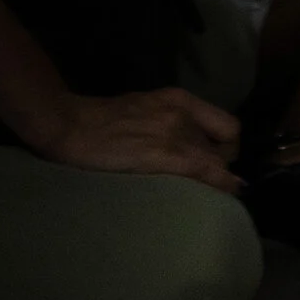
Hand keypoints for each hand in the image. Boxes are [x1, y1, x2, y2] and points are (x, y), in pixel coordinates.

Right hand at [38, 84, 240, 192]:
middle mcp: (184, 114)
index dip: (227, 148)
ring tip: (206, 198)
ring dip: (216, 181)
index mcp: (180, 101)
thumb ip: (169, 124)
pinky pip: (206, 172)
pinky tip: (224, 196)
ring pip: (217, 162)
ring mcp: (176, 133)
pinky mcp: (164, 155)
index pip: (227, 126)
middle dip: (221, 168)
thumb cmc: (101, 122)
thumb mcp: (145, 111)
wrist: (72, 125)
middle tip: (207, 186)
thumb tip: (185, 148)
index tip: (219, 164)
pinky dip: (220, 185)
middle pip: (225, 148)